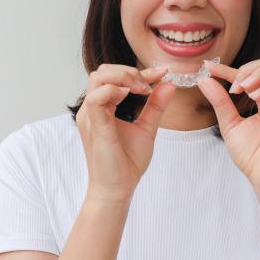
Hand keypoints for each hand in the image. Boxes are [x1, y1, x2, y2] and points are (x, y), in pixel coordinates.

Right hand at [76, 64, 175, 203]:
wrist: (117, 189)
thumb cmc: (127, 162)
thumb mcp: (146, 127)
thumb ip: (155, 106)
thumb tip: (168, 84)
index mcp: (102, 107)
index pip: (115, 78)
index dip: (140, 71)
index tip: (162, 72)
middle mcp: (92, 108)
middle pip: (103, 71)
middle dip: (128, 71)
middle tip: (147, 85)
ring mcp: (90, 115)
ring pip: (98, 78)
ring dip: (123, 77)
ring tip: (141, 89)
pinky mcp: (94, 125)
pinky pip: (97, 98)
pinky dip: (114, 91)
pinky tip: (129, 96)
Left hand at [197, 56, 259, 196]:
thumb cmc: (252, 155)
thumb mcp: (229, 123)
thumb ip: (219, 101)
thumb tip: (204, 80)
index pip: (250, 74)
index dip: (228, 68)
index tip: (208, 67)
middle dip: (249, 67)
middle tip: (233, 85)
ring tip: (242, 89)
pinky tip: (253, 98)